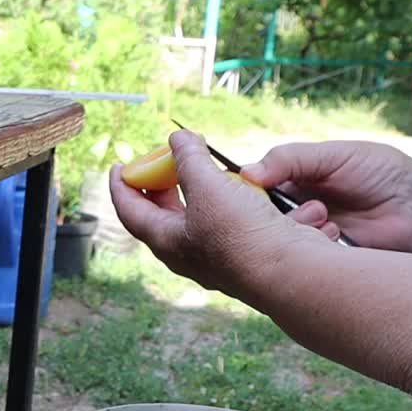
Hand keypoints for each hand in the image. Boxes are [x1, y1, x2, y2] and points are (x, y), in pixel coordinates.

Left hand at [109, 130, 328, 298]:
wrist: (293, 272)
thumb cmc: (242, 235)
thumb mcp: (208, 187)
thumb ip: (190, 160)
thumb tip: (178, 138)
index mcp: (166, 241)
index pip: (130, 211)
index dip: (121, 186)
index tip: (118, 166)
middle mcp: (187, 252)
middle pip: (162, 214)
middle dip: (161, 184)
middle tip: (164, 160)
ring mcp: (216, 255)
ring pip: (198, 216)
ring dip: (199, 189)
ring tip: (202, 167)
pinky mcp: (245, 252)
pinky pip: (229, 221)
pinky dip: (229, 200)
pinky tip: (240, 186)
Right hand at [240, 141, 411, 253]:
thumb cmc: (382, 173)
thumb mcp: (334, 156)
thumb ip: (290, 159)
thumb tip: (246, 173)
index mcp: (289, 181)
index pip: (250, 187)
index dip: (244, 190)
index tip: (247, 190)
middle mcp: (290, 210)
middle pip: (255, 217)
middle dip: (268, 213)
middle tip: (300, 204)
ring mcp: (302, 235)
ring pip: (272, 239)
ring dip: (294, 228)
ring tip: (323, 217)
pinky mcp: (317, 258)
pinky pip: (296, 260)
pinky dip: (308, 248)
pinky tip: (331, 235)